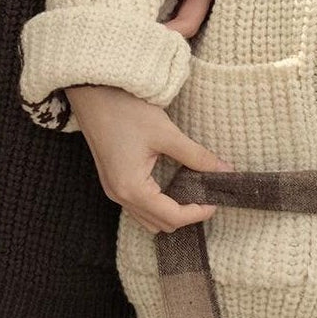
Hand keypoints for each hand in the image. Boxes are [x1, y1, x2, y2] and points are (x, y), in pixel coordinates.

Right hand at [66, 83, 233, 233]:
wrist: (93, 93)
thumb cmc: (125, 110)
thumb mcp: (166, 133)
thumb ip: (196, 155)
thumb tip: (224, 169)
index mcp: (131, 188)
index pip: (171, 217)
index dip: (197, 213)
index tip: (216, 200)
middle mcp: (119, 195)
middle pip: (160, 224)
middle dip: (186, 214)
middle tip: (207, 194)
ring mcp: (113, 189)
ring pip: (148, 218)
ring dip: (171, 211)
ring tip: (192, 190)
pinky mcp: (113, 180)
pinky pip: (138, 205)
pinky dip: (158, 203)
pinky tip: (172, 184)